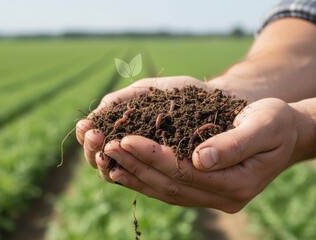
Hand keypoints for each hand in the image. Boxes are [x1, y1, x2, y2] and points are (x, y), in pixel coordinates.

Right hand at [76, 76, 208, 171]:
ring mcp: (147, 166)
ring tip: (106, 150)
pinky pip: (147, 182)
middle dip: (93, 151)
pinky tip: (122, 169)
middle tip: (95, 138)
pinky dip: (132, 176)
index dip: (88, 137)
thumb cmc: (183, 93)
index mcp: (124, 132)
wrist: (221, 102)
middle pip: (102, 161)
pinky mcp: (168, 178)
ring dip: (108, 164)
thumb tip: (95, 114)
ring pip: (120, 173)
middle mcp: (131, 152)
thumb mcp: (149, 92)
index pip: (97, 142)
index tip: (86, 127)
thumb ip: (122, 100)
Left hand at [101, 98, 312, 212]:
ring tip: (108, 160)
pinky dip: (145, 180)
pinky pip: (169, 190)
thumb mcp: (264, 125)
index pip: (185, 172)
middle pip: (170, 184)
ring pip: (166, 192)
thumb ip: (236, 143)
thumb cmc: (275, 122)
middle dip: (137, 165)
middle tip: (109, 146)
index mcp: (237, 183)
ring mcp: (213, 198)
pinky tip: (124, 170)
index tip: (126, 139)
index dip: (153, 156)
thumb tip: (200, 158)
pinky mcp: (204, 192)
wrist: (284, 133)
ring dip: (135, 175)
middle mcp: (224, 198)